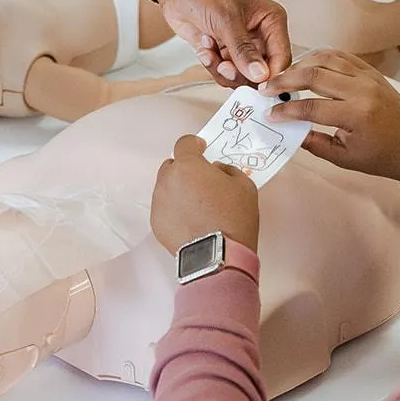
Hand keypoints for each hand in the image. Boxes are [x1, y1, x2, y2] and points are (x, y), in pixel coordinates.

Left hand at [149, 0, 291, 85]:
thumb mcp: (226, 19)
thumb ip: (243, 50)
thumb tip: (261, 76)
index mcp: (271, 21)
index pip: (281, 58)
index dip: (271, 77)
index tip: (256, 88)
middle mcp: (260, 35)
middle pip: (262, 73)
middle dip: (240, 73)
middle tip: (223, 65)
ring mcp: (242, 46)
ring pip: (242, 77)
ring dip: (222, 69)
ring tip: (209, 50)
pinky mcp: (224, 53)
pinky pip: (224, 73)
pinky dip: (212, 65)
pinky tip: (204, 47)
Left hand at [151, 135, 259, 255]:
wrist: (219, 257)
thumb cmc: (233, 218)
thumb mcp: (244, 186)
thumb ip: (228, 170)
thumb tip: (215, 170)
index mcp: (188, 166)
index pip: (185, 143)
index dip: (194, 145)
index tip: (201, 150)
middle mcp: (168, 180)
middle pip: (173, 165)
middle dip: (186, 170)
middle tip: (201, 183)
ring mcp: (159, 202)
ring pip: (167, 187)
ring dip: (179, 190)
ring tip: (196, 207)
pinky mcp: (156, 223)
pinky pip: (165, 208)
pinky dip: (174, 210)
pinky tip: (190, 222)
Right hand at [262, 50, 399, 181]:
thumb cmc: (380, 156)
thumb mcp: (344, 158)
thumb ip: (314, 142)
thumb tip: (287, 128)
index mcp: (356, 115)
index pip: (311, 108)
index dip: (286, 110)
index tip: (270, 113)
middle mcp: (361, 90)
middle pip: (314, 75)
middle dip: (286, 80)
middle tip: (266, 87)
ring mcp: (367, 76)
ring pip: (326, 58)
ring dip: (300, 64)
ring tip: (282, 75)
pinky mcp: (370, 70)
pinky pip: (340, 55)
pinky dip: (320, 56)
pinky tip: (305, 64)